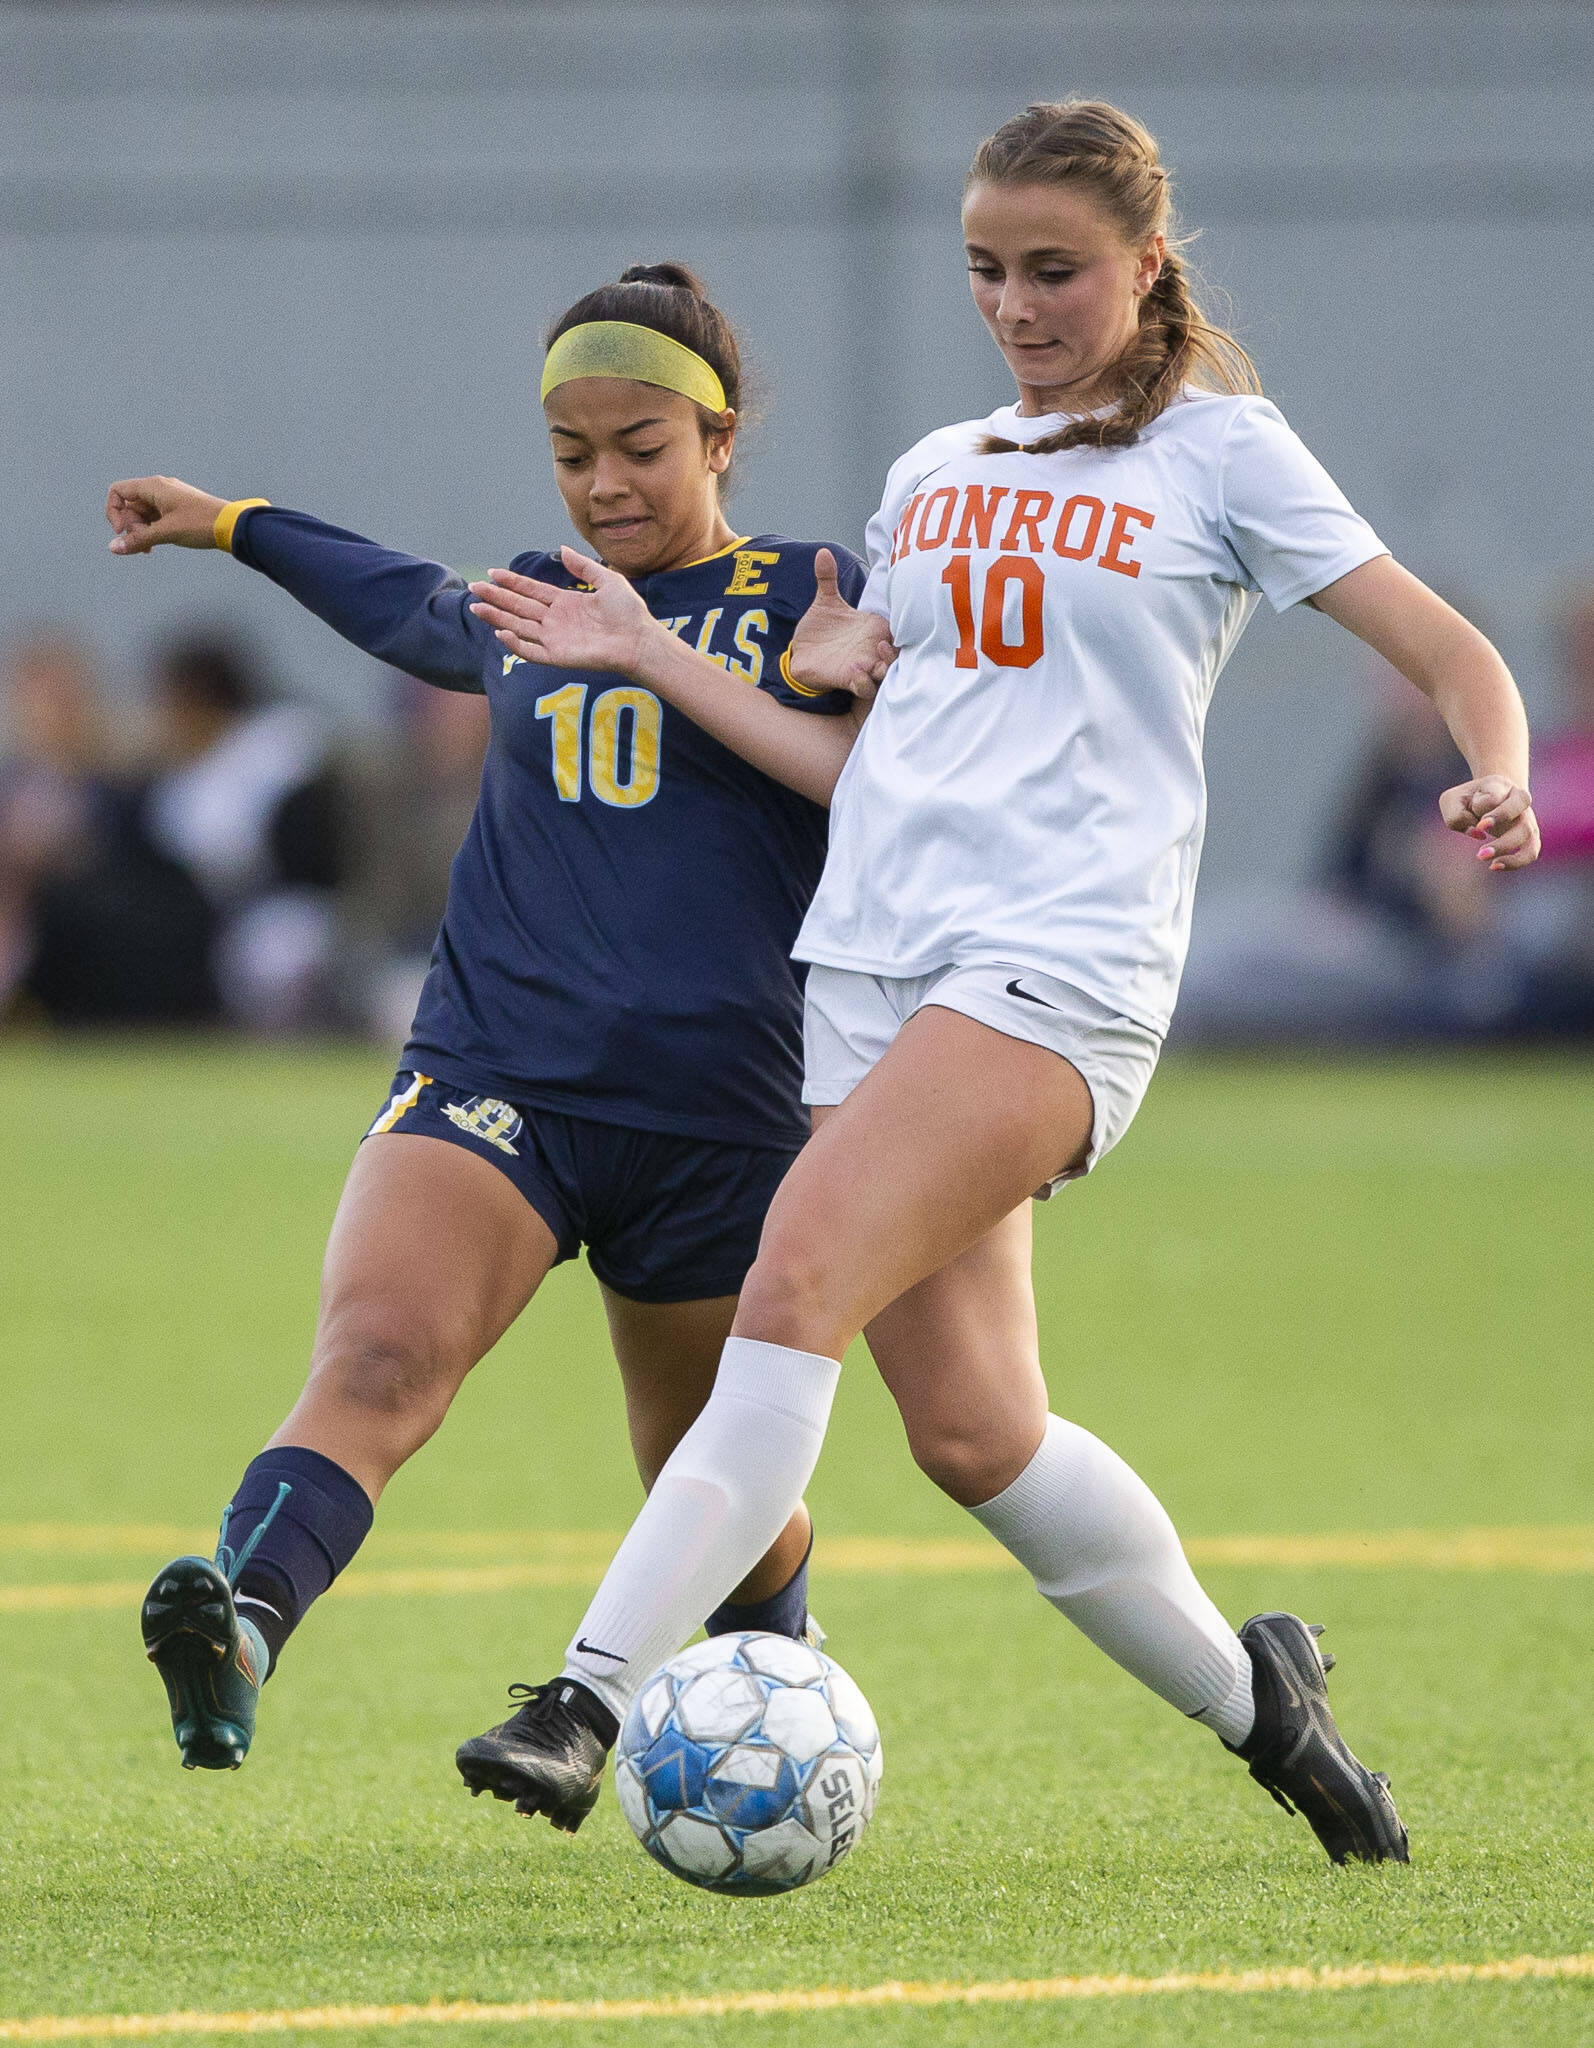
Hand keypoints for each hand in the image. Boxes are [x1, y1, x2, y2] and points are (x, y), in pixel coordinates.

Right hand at [106, 476, 227, 553]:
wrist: (232, 525)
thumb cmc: (200, 524)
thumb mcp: (166, 533)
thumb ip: (138, 539)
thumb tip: (113, 548)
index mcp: (153, 486)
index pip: (118, 491)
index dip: (113, 511)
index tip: (121, 531)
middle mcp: (159, 489)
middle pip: (130, 506)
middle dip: (131, 526)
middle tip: (143, 543)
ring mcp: (168, 499)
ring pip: (142, 514)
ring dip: (141, 532)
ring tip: (148, 549)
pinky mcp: (177, 509)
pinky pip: (155, 518)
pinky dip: (151, 531)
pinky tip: (154, 546)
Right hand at [469, 548, 656, 674]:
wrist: (640, 639)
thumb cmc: (629, 612)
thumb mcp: (608, 580)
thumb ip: (583, 566)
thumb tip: (562, 550)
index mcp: (564, 603)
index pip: (531, 591)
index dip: (512, 582)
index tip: (493, 572)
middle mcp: (555, 620)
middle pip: (519, 607)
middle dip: (496, 597)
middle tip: (474, 588)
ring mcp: (555, 638)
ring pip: (519, 627)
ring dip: (497, 617)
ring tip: (477, 606)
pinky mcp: (558, 656)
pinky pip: (531, 651)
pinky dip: (516, 644)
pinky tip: (501, 630)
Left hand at [788, 549, 895, 698]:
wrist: (800, 650)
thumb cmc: (820, 627)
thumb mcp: (825, 601)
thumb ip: (827, 578)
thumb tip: (822, 552)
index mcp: (874, 629)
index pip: (898, 631)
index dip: (905, 628)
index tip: (898, 624)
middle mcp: (872, 649)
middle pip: (897, 655)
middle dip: (895, 653)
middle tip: (884, 645)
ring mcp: (862, 666)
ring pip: (884, 674)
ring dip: (883, 669)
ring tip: (872, 660)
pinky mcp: (848, 680)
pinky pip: (863, 688)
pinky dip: (862, 682)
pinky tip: (855, 671)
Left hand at [1439, 775, 1539, 871]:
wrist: (1489, 794)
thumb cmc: (1467, 799)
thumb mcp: (1452, 800)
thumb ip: (1457, 815)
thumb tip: (1479, 834)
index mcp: (1500, 785)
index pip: (1496, 797)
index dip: (1487, 811)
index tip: (1480, 825)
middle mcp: (1520, 801)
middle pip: (1521, 822)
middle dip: (1503, 841)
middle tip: (1480, 854)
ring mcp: (1527, 818)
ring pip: (1528, 836)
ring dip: (1506, 851)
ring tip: (1483, 859)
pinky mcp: (1529, 836)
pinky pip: (1531, 852)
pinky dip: (1515, 862)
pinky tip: (1494, 866)